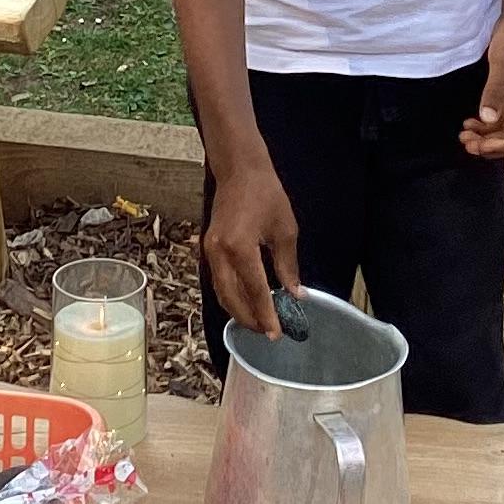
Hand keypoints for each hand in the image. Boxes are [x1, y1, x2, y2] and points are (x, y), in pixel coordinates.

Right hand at [204, 158, 301, 335]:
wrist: (239, 170)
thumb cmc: (266, 195)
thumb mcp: (285, 231)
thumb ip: (288, 266)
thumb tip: (295, 295)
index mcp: (240, 247)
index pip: (255, 291)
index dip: (266, 315)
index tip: (277, 334)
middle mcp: (219, 253)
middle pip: (232, 298)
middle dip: (250, 319)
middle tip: (268, 332)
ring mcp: (209, 252)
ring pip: (221, 292)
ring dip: (238, 311)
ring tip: (259, 322)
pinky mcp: (207, 249)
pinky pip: (218, 281)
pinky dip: (231, 296)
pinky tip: (246, 303)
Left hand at [462, 14, 503, 158]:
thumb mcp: (503, 60)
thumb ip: (496, 89)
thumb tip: (487, 119)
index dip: (502, 145)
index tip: (479, 146)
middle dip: (492, 144)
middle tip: (466, 143)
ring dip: (487, 136)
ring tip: (465, 135)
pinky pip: (499, 115)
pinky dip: (486, 123)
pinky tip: (471, 122)